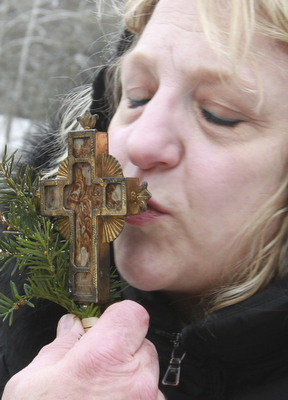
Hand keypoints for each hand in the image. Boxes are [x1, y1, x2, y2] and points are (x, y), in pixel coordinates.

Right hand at [2, 300, 164, 399]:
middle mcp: (135, 381)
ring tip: (102, 399)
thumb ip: (59, 347)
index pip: (134, 314)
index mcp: (104, 358)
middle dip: (124, 350)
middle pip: (143, 344)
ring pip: (148, 375)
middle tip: (98, 370)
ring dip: (131, 380)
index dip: (119, 317)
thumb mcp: (31, 385)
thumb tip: (70, 326)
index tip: (106, 327)